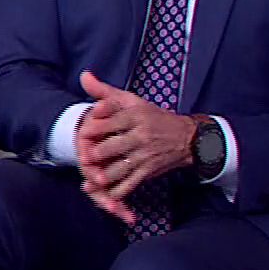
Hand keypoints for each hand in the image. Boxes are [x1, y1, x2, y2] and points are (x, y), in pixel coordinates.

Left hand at [74, 71, 196, 221]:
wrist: (187, 137)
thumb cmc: (152, 116)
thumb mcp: (131, 100)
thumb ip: (104, 91)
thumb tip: (84, 76)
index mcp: (135, 115)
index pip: (109, 122)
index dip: (91, 130)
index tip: (81, 135)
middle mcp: (141, 134)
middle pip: (111, 147)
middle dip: (95, 155)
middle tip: (83, 160)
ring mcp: (146, 154)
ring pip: (120, 168)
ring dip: (105, 176)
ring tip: (93, 178)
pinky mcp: (150, 170)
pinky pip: (132, 182)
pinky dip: (119, 191)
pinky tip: (108, 193)